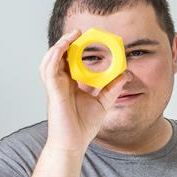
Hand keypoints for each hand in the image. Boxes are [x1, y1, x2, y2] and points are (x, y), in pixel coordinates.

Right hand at [42, 30, 129, 152]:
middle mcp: (59, 84)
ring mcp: (54, 87)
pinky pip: (50, 68)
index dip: (75, 49)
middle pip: (58, 57)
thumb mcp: (104, 102)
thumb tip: (125, 74)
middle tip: (79, 32)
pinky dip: (55, 54)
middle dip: (66, 42)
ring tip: (72, 34)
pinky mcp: (53, 91)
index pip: (69, 62)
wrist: (73, 143)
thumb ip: (113, 87)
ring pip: (50, 59)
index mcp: (69, 85)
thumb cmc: (82, 127)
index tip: (87, 39)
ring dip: (59, 44)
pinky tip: (65, 46)